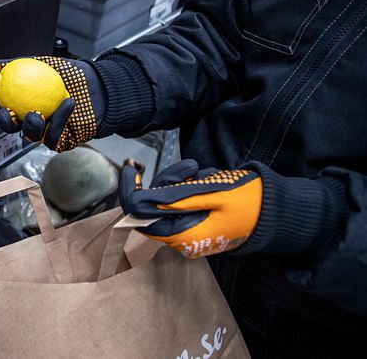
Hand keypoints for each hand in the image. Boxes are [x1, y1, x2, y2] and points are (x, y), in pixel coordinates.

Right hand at [0, 56, 104, 151]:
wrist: (99, 84)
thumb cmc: (72, 74)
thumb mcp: (45, 63)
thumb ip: (20, 64)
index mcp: (21, 100)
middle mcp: (29, 117)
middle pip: (9, 126)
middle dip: (4, 122)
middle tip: (9, 113)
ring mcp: (44, 130)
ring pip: (29, 135)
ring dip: (31, 125)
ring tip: (38, 113)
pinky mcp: (61, 140)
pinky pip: (55, 136)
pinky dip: (60, 120)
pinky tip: (67, 105)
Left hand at [119, 159, 262, 257]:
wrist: (277, 210)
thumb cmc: (248, 201)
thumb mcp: (209, 194)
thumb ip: (173, 199)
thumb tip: (139, 201)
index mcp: (182, 236)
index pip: (139, 216)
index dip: (130, 192)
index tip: (131, 170)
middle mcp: (181, 238)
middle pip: (153, 205)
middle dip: (168, 182)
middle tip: (191, 169)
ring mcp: (188, 231)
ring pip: (167, 200)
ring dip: (182, 182)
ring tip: (206, 176)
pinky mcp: (195, 221)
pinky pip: (182, 200)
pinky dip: (191, 186)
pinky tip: (208, 181)